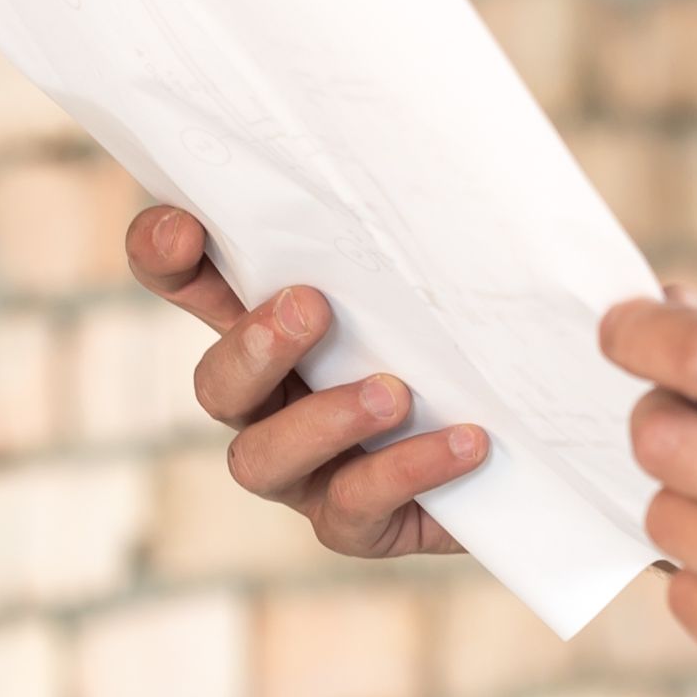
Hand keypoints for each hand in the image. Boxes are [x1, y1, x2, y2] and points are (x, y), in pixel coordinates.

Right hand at [126, 203, 487, 562]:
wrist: (533, 444)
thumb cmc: (475, 339)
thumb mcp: (446, 278)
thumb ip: (420, 238)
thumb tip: (437, 173)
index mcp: (269, 324)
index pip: (186, 283)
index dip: (164, 255)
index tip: (187, 226)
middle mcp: (270, 400)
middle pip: (215, 384)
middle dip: (252, 346)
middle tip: (311, 307)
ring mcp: (305, 469)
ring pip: (261, 459)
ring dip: (322, 421)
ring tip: (393, 392)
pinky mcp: (356, 523)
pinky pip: (353, 508)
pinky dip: (405, 470)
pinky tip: (464, 441)